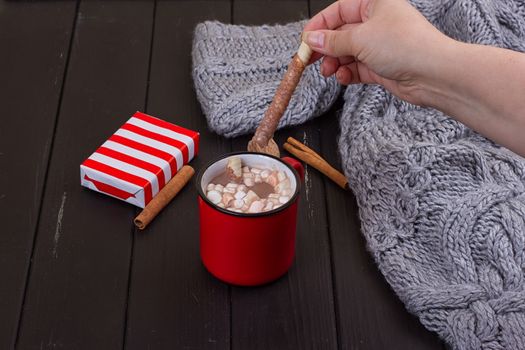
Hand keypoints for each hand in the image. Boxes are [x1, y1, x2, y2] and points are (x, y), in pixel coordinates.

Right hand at [303, 0, 451, 104]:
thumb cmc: (407, 46)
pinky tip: (343, 77)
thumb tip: (311, 39)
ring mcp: (379, 46)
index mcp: (374, 4)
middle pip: (340, 33)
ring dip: (334, 63)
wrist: (432, 74)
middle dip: (325, 48)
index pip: (339, 10)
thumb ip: (332, 40)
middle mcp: (377, 23)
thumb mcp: (360, 38)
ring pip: (346, 53)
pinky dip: (347, 73)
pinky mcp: (381, 66)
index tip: (305, 40)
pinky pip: (356, 68)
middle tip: (310, 59)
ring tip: (328, 71)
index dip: (320, 25)